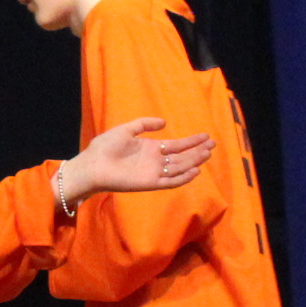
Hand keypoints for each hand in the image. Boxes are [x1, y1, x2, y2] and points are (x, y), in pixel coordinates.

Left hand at [60, 115, 214, 205]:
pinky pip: (170, 182)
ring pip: (179, 168)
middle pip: (182, 157)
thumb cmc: (105, 147)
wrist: (93, 165)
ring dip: (194, 161)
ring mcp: (154, 173)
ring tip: (207, 153)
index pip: (176, 145)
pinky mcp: (150, 183)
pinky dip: (183, 178)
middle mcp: (155, 161)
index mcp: (151, 148)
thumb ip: (144, 124)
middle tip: (212, 144)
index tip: (205, 136)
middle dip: (197, 150)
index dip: (191, 141)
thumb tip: (164, 122)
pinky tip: (195, 171)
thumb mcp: (126, 130)